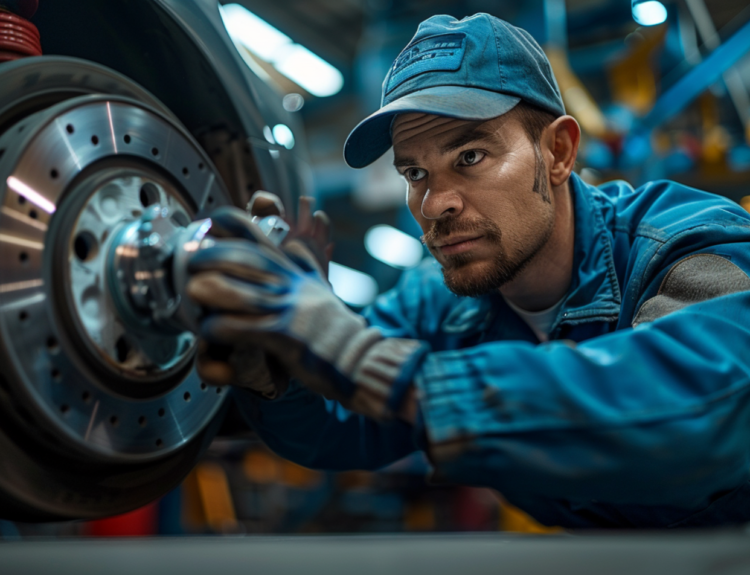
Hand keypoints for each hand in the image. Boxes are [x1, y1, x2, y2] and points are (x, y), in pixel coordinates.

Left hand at [192, 192, 332, 398]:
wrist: (358, 358)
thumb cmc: (335, 329)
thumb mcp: (319, 288)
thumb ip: (304, 265)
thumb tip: (295, 242)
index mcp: (294, 272)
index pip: (261, 235)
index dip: (233, 223)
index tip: (211, 221)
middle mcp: (290, 285)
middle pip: (243, 259)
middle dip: (210, 257)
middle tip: (192, 262)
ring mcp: (287, 310)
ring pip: (238, 292)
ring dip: (209, 291)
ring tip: (194, 291)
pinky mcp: (283, 337)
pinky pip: (242, 329)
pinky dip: (219, 329)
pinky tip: (210, 330)